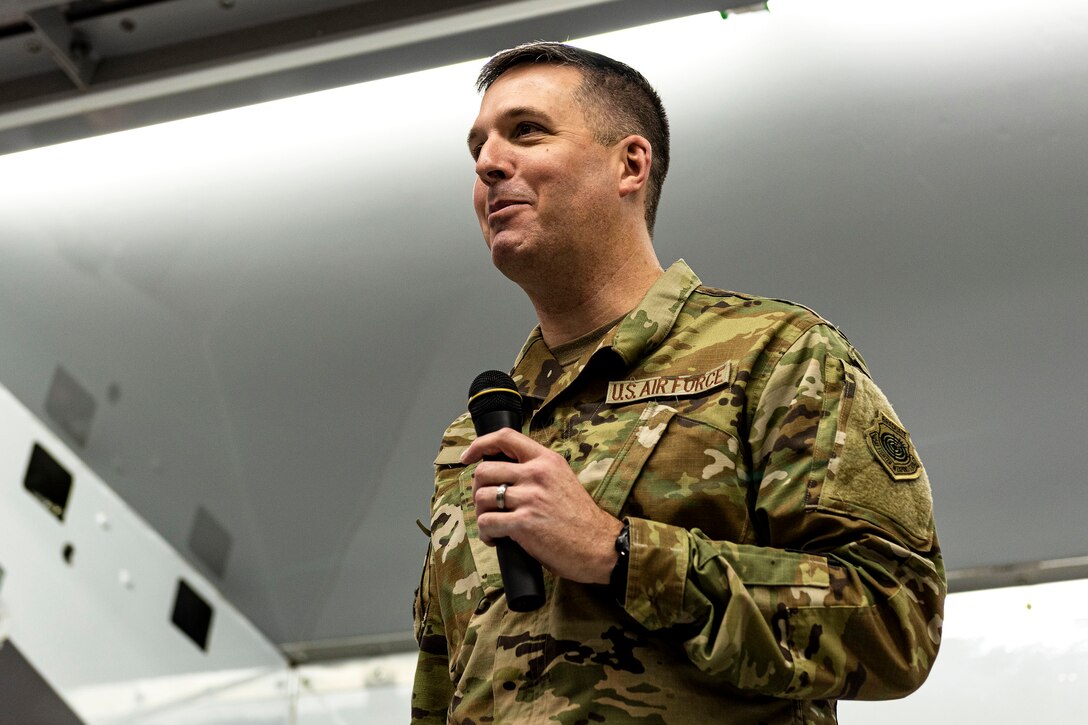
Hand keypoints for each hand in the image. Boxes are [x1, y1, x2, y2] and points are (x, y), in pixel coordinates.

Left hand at [463, 428, 622, 584]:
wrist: (600, 545)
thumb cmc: (580, 519)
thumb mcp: (563, 480)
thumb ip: (537, 472)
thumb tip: (503, 475)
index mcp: (547, 460)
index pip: (506, 437)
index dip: (480, 444)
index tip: (468, 456)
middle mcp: (537, 474)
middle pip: (484, 470)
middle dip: (477, 489)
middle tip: (487, 505)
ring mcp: (530, 498)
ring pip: (481, 497)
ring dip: (481, 514)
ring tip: (493, 525)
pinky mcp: (524, 523)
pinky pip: (487, 522)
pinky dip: (486, 533)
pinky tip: (497, 539)